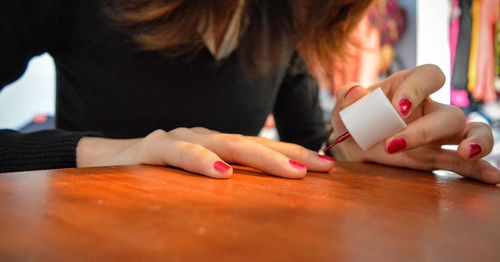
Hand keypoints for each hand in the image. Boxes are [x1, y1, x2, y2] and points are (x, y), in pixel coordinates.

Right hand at [76, 128, 333, 178]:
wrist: (105, 159)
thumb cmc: (158, 174)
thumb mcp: (197, 180)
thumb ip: (226, 183)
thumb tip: (262, 203)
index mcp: (218, 146)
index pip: (261, 148)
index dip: (294, 153)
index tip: (326, 167)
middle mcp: (205, 137)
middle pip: (252, 143)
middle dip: (289, 154)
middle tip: (321, 167)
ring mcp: (180, 138)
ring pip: (225, 144)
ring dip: (259, 157)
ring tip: (290, 171)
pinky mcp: (153, 147)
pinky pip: (178, 152)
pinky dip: (200, 161)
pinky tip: (220, 172)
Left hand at [330, 64, 499, 183]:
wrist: (351, 148)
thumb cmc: (352, 121)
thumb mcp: (343, 109)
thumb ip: (346, 97)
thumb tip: (357, 94)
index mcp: (408, 88)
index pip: (428, 76)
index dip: (417, 89)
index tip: (397, 110)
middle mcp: (429, 109)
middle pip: (449, 113)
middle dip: (425, 131)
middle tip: (392, 145)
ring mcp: (437, 136)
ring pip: (470, 132)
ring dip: (476, 142)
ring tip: (468, 154)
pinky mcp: (436, 159)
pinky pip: (464, 164)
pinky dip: (479, 170)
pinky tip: (493, 179)